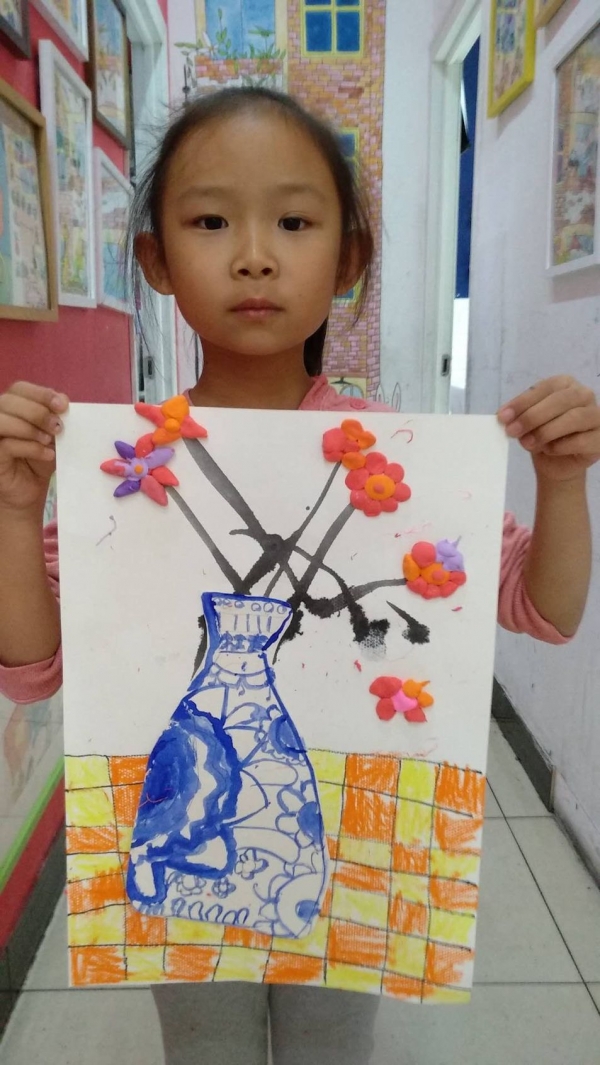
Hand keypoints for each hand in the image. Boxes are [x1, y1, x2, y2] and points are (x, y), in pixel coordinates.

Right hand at [0, 382, 68, 514]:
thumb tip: (63, 400)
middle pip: (10, 401)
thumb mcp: (52, 436)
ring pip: (3, 420)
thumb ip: (56, 417)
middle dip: (37, 412)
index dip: (40, 393)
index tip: (63, 405)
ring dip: (30, 428)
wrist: (29, 490)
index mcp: (13, 406)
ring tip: (49, 441)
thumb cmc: (39, 460)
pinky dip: (31, 448)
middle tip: (58, 427)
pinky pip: (7, 445)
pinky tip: (48, 455)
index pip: (20, 388)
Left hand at [497, 375, 599, 481]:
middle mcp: (584, 395)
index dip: (523, 402)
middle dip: (532, 416)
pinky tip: (548, 450)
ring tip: (526, 443)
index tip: (503, 416)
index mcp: (565, 384)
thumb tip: (503, 415)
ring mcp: (596, 416)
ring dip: (546, 431)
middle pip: (560, 401)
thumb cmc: (542, 436)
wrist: (556, 463)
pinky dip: (561, 446)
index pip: (544, 387)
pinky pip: (581, 440)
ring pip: (574, 418)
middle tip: (512, 431)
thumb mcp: (526, 422)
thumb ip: (518, 415)